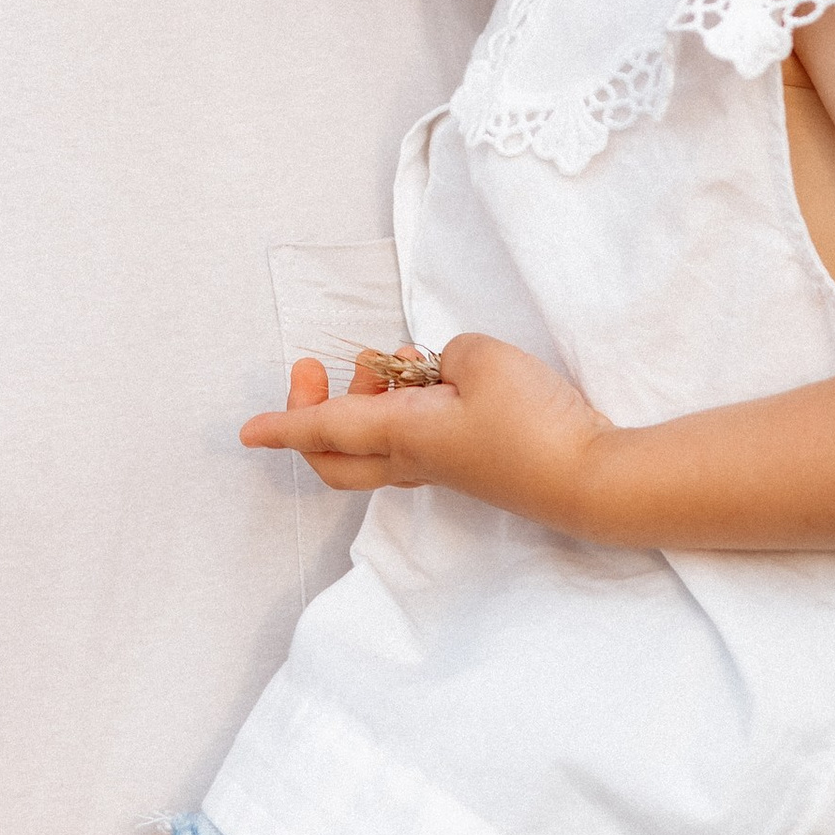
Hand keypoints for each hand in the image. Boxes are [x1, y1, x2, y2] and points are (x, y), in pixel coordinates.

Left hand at [242, 339, 618, 534]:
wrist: (589, 479)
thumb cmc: (530, 421)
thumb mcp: (480, 358)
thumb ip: (447, 355)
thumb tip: (444, 374)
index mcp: (401, 435)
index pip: (324, 431)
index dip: (283, 426)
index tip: (246, 432)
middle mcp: (412, 461)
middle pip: (337, 455)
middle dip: (313, 415)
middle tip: (320, 369)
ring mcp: (442, 471)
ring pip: (375, 445)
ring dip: (366, 401)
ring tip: (391, 359)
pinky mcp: (470, 468)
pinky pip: (413, 442)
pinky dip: (405, 408)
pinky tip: (434, 377)